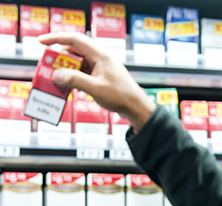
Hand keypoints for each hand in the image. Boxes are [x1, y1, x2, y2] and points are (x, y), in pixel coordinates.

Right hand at [38, 32, 155, 130]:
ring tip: (59, 81)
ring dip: (67, 71)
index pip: (75, 39)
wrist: (136, 107)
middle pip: (74, 51)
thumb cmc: (120, 96)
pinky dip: (75, 79)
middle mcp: (100, 59)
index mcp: (100, 56)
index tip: (41, 42)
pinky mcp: (101, 77)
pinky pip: (83, 73)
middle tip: (49, 68)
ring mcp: (101, 68)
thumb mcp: (95, 88)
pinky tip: (72, 89)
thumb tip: (57, 75)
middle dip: (59, 59)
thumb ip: (74, 80)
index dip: (56, 38)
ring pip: (78, 63)